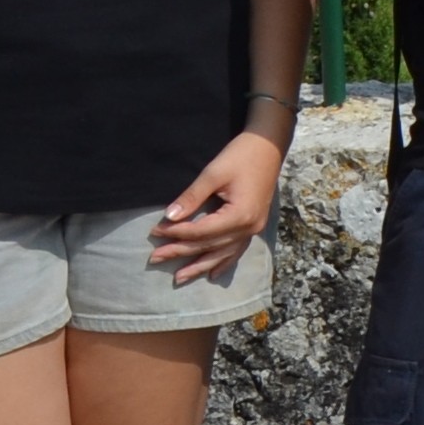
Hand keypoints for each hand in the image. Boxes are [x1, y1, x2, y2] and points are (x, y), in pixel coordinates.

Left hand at [151, 128, 287, 285]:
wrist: (269, 146)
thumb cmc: (241, 156)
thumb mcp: (213, 173)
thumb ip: (192, 197)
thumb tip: (169, 216)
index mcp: (239, 215)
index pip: (201, 231)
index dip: (176, 233)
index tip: (154, 231)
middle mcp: (248, 227)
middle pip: (209, 245)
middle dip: (180, 252)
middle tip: (154, 258)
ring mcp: (254, 228)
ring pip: (223, 253)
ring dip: (200, 266)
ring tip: (179, 278)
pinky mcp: (255, 225)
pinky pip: (237, 250)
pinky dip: (224, 262)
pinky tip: (213, 274)